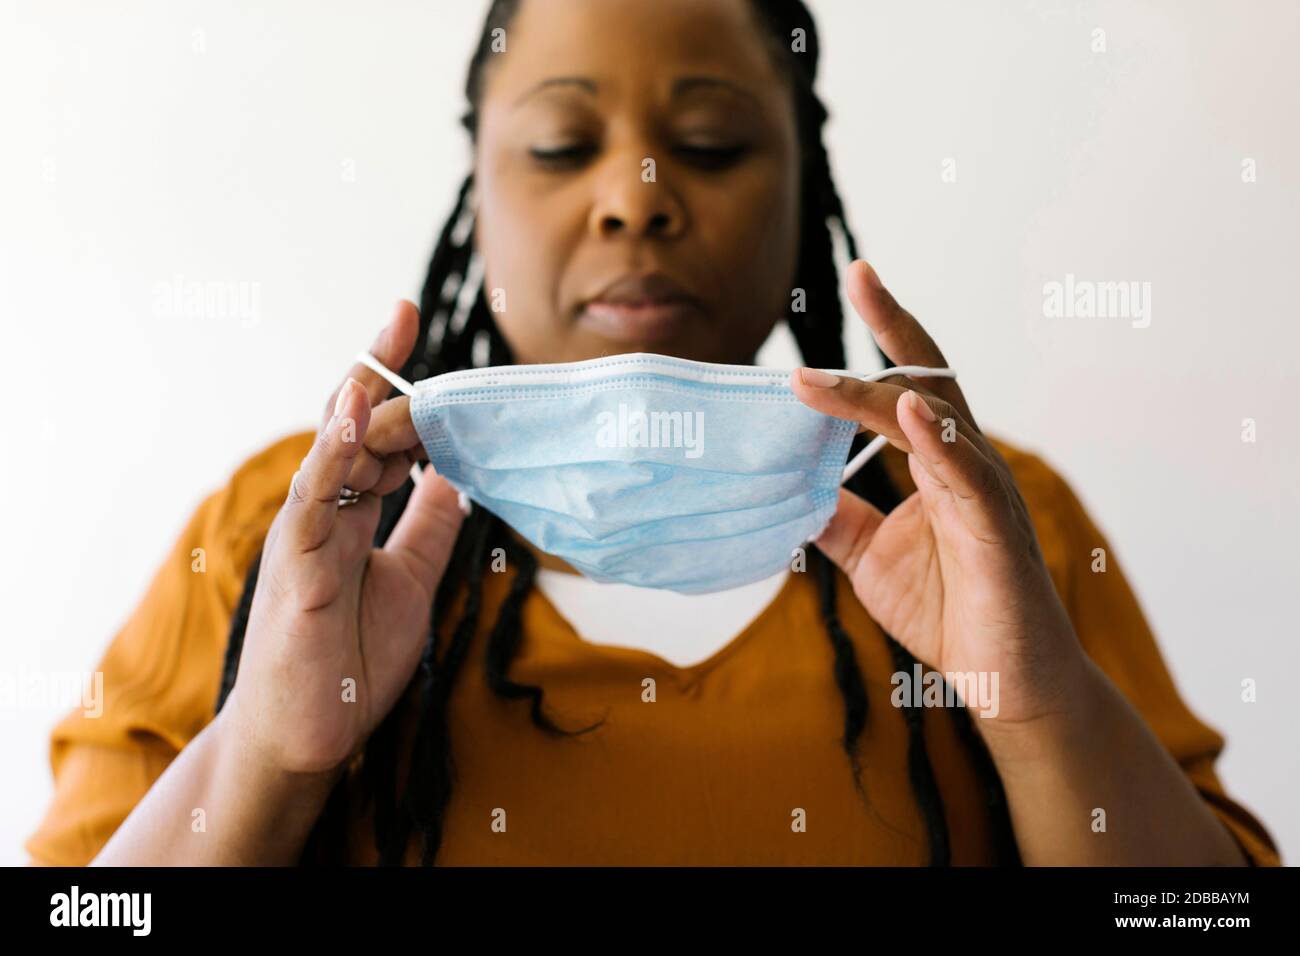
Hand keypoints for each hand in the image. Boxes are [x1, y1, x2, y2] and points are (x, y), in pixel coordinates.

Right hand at [224, 301, 464, 774]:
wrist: (309, 735)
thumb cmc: (349, 659)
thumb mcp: (411, 579)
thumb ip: (428, 526)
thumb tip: (458, 475)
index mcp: (349, 514)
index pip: (375, 435)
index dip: (400, 389)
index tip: (421, 338)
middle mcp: (323, 513)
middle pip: (349, 426)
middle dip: (377, 370)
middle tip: (407, 314)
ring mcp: (306, 535)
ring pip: (330, 451)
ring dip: (360, 395)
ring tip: (388, 341)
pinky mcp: (297, 567)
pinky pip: (314, 499)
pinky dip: (334, 454)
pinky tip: (358, 416)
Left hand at [791, 261, 1087, 734]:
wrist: (1004, 681)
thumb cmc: (951, 613)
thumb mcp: (870, 558)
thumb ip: (836, 516)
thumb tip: (785, 486)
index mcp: (938, 464)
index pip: (907, 386)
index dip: (884, 334)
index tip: (857, 279)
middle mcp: (966, 465)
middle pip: (929, 380)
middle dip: (893, 325)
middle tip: (857, 274)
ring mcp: (985, 494)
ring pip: (937, 422)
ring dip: (875, 395)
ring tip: (815, 379)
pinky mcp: (997, 532)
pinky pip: (969, 477)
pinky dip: (938, 442)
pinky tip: (910, 415)